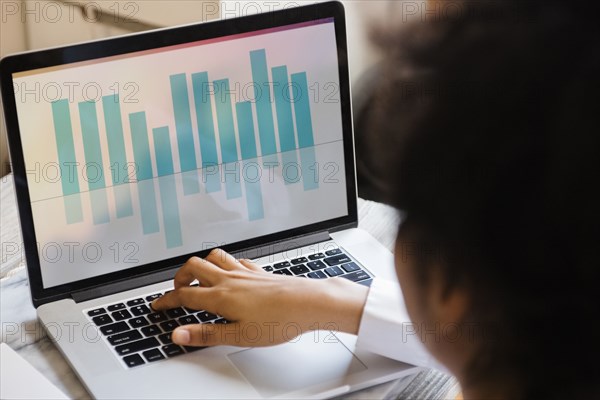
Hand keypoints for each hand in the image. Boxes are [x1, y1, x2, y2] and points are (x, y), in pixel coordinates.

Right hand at [151, 248, 368, 347]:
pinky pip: (235, 260)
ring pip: (213, 257)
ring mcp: (244, 272)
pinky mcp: (258, 271)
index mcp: (221, 297)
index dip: (167, 300)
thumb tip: (179, 334)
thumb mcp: (239, 335)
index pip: (184, 295)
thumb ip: (206, 334)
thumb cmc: (279, 320)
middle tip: (176, 290)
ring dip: (200, 265)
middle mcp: (230, 279)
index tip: (158, 305)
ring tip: (198, 277)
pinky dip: (224, 263)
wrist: (309, 302)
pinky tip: (230, 272)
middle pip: (193, 267)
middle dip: (178, 277)